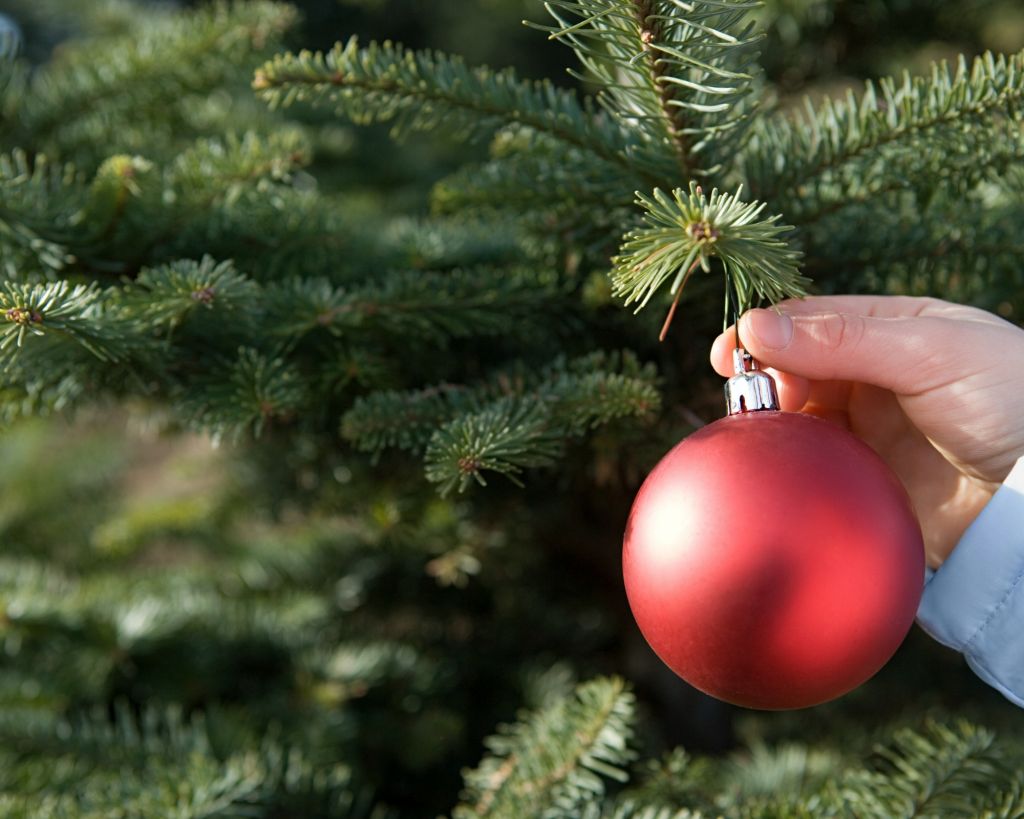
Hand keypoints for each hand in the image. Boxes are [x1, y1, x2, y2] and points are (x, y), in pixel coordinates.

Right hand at [710, 296, 1023, 568]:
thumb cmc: (1013, 400)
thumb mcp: (930, 352)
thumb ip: (842, 339)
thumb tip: (753, 325)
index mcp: (894, 331)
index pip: (813, 319)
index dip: (767, 333)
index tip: (731, 354)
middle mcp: (876, 378)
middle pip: (795, 369)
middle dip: (766, 380)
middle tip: (749, 399)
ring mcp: (870, 432)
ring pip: (797, 420)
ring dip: (772, 424)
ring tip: (763, 434)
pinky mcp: (865, 482)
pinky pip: (811, 468)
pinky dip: (788, 465)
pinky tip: (777, 467)